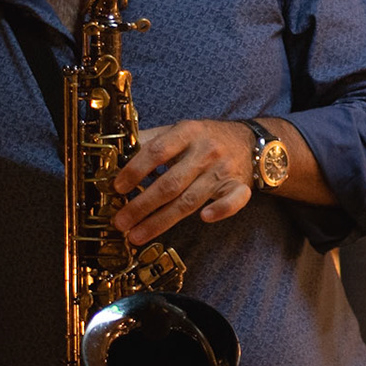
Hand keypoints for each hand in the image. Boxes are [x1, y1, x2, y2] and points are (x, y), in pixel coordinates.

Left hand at [110, 119, 252, 244]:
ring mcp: (224, 170)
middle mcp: (206, 151)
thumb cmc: (206, 139)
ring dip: (161, 221)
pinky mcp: (239, 187)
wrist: (249, 142)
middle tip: (121, 222)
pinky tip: (203, 219)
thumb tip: (117, 154)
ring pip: (190, 200)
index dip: (135, 170)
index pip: (157, 151)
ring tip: (137, 235)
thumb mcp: (180, 130)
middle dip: (141, 206)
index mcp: (188, 133)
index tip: (118, 188)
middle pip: (170, 183)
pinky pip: (232, 202)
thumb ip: (152, 140)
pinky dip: (220, 210)